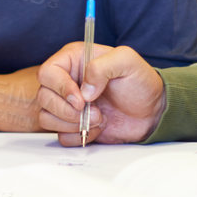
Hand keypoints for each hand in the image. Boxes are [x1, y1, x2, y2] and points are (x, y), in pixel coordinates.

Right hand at [36, 42, 164, 145]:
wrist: (152, 112)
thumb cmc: (140, 83)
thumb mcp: (127, 61)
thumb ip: (102, 66)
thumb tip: (83, 90)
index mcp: (74, 60)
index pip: (48, 72)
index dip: (60, 88)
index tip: (81, 99)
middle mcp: (66, 82)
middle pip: (44, 97)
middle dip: (68, 110)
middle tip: (95, 111)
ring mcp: (68, 105)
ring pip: (47, 117)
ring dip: (72, 123)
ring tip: (99, 119)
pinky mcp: (72, 125)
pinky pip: (61, 136)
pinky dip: (78, 136)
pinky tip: (97, 128)